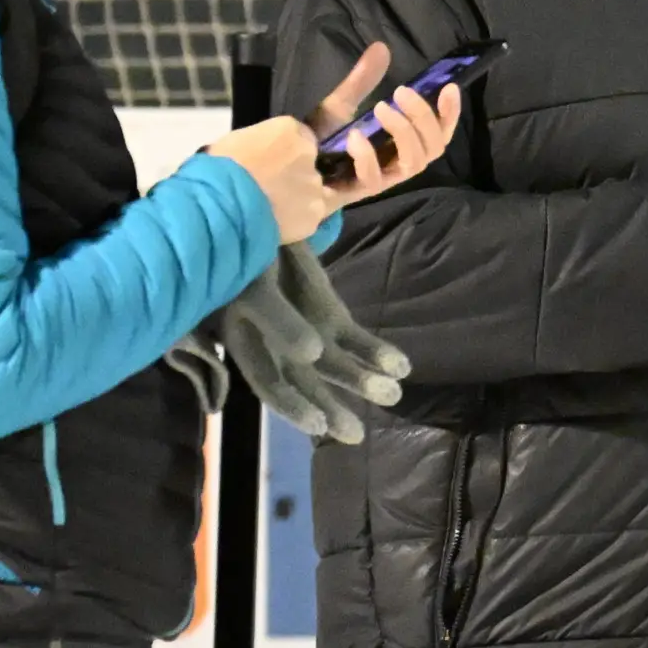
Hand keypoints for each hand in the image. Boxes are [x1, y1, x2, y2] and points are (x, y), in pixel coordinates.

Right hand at [212, 244, 411, 444]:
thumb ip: (277, 316)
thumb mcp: (256, 280)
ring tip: (393, 394)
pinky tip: (401, 366)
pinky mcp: (329, 316)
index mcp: (245, 339)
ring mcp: (306, 331)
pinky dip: (377, 353)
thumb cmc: (248, 247)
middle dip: (330, 407)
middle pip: (303, 383)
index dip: (292, 405)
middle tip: (355, 433)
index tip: (318, 425)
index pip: (267, 382)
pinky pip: (355, 340)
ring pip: (334, 366)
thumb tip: (311, 356)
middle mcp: (276, 345)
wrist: (264, 214)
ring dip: (363, 381)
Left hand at [304, 41, 460, 193]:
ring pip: (415, 163)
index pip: (439, 133)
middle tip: (401, 91)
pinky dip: (368, 155)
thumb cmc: (322, 143)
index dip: (449, 114)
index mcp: (401, 144)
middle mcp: (398, 163)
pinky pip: (376, 177)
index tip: (448, 88)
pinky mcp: (361, 191)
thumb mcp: (342, 107)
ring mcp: (383, 179)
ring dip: (404, 132)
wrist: (293, 171)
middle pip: (434, 147)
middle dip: (425, 117)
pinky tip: (354, 137)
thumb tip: (381, 47)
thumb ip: (363, 82)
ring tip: (381, 108)